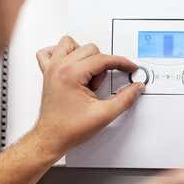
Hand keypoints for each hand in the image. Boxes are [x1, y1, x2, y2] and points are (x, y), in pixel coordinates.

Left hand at [33, 36, 144, 157]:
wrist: (51, 138)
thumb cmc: (69, 129)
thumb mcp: (104, 115)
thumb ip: (125, 99)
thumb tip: (136, 87)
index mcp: (71, 74)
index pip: (102, 59)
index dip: (121, 63)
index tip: (129, 68)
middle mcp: (59, 68)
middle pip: (89, 49)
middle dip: (101, 65)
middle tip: (100, 86)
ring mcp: (51, 69)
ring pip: (69, 44)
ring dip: (83, 55)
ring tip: (88, 74)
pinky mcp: (48, 74)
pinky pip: (49, 52)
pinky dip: (61, 54)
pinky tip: (71, 65)